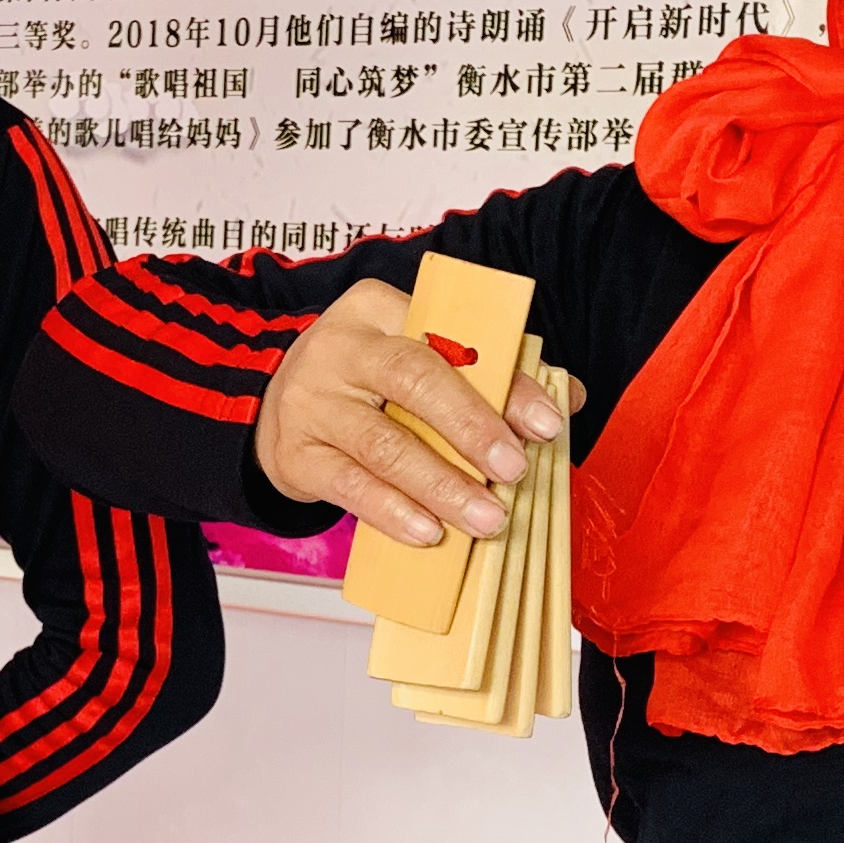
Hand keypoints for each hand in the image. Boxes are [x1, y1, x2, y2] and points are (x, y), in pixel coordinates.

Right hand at [256, 277, 578, 546]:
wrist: (276, 411)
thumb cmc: (367, 385)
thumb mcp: (416, 360)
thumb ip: (489, 374)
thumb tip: (567, 399)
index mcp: (380, 310)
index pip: (452, 341)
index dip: (504, 384)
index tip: (547, 425)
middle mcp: (341, 348)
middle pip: (412, 380)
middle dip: (472, 429)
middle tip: (513, 471)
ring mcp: (312, 402)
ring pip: (383, 444)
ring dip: (442, 486)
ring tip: (486, 518)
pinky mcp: (295, 455)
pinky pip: (350, 486)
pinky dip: (394, 512)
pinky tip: (428, 532)